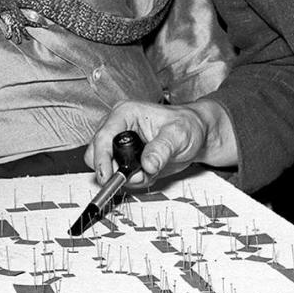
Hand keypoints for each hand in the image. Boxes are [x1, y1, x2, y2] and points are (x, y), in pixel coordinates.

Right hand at [86, 99, 233, 188]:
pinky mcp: (125, 157)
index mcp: (126, 113)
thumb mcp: (178, 134)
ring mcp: (120, 143)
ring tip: (149, 172)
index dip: (101, 158)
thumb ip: (162, 149)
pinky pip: (119, 174)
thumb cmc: (188, 125)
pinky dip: (133, 179)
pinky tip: (150, 172)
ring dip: (126, 176)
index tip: (107, 176)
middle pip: (96, 152)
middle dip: (113, 169)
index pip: (103, 136)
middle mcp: (119, 127)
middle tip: (134, 176)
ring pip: (106, 166)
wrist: (197, 135)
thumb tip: (147, 164)